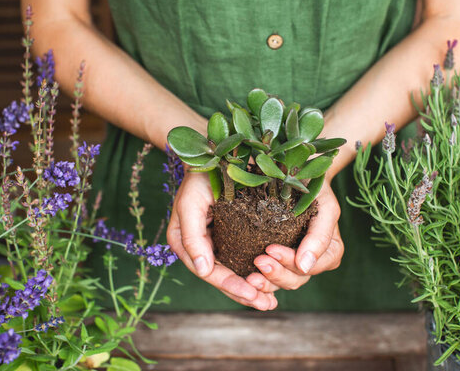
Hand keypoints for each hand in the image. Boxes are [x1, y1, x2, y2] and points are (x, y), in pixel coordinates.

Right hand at [166, 170, 277, 310]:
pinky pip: (244, 260)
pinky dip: (257, 272)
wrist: (212, 154)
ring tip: (271, 301)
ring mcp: (217, 243)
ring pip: (235, 273)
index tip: (252, 294)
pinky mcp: (233, 236)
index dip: (230, 285)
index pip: (209, 272)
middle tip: (267, 305)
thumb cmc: (199, 176)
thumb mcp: (191, 202)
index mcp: (186, 243)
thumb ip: (193, 236)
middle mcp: (201, 247)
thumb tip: (203, 269)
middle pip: (223, 278)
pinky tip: (273, 282)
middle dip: (244, 293)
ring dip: (253, 288)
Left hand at [246, 181, 343, 291]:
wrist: (296, 176)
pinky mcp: (276, 261)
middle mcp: (313, 262)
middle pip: (295, 279)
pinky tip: (245, 278)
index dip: (289, 262)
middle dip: (276, 274)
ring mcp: (294, 263)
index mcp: (329, 252)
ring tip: (249, 276)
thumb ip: (320, 236)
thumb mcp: (325, 206)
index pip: (308, 267)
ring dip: (265, 282)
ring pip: (281, 283)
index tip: (270, 248)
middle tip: (258, 261)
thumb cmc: (315, 189)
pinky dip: (258, 280)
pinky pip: (268, 278)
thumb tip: (305, 266)